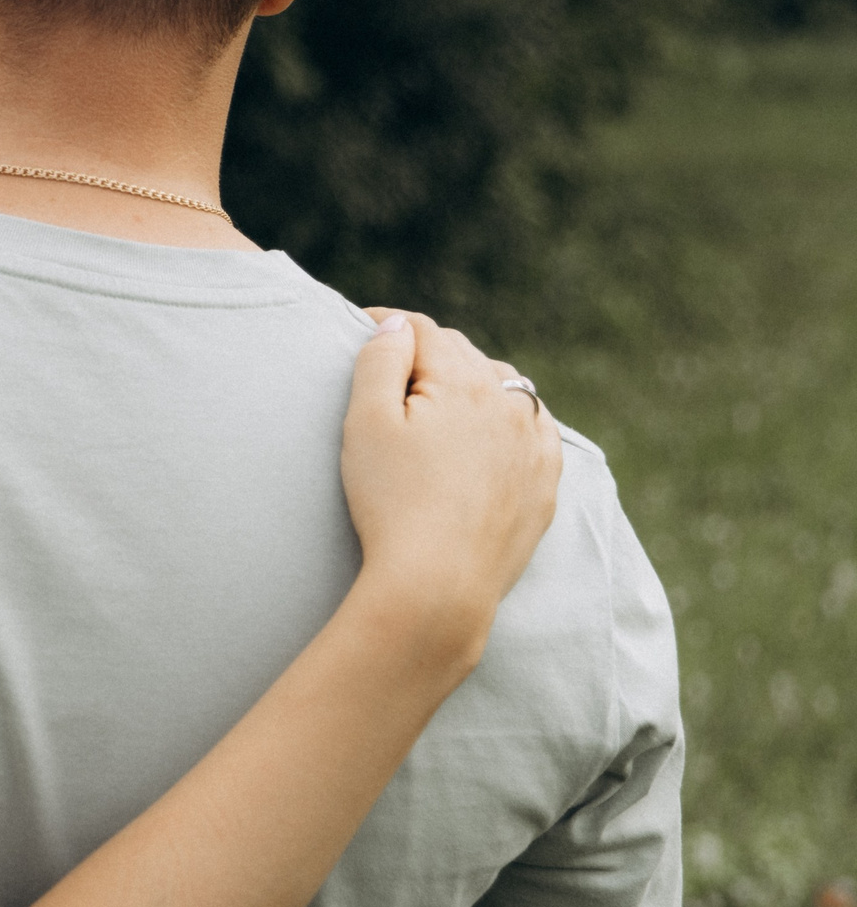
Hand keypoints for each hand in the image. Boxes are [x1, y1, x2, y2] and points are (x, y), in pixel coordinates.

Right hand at [340, 311, 561, 676]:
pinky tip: (494, 431)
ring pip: (507, 387)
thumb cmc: (391, 502)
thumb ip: (379, 361)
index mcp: (463, 381)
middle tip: (393, 362)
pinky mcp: (544, 484)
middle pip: (465, 354)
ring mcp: (533, 445)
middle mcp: (510, 403)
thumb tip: (396, 326)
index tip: (362, 326)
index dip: (388, 323)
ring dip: (474, 380)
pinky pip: (535, 430)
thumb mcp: (366, 423)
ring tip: (442, 393)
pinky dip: (513, 419)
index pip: (423, 330)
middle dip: (429, 350)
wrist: (438, 583)